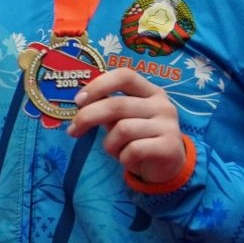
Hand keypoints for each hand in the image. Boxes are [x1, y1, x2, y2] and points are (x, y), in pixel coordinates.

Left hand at [67, 67, 186, 186]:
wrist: (166, 166)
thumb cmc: (138, 138)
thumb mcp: (123, 119)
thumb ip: (107, 107)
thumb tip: (80, 101)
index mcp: (150, 92)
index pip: (124, 76)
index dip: (98, 85)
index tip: (78, 101)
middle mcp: (163, 105)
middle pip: (116, 104)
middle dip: (87, 117)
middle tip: (73, 131)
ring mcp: (169, 125)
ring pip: (123, 129)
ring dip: (110, 143)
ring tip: (115, 150)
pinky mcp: (170, 147)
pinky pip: (134, 150)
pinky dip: (123, 157)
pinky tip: (128, 159)